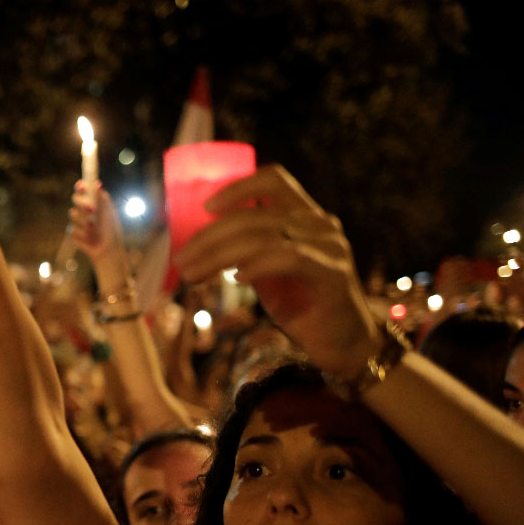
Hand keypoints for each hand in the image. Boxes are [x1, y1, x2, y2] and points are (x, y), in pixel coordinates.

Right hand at [68, 181, 123, 267]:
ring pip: (73, 213)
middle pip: (75, 199)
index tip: (83, 185)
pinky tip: (89, 238)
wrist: (108, 248)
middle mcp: (83, 210)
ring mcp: (77, 221)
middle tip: (93, 209)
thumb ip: (102, 198)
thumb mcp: (109, 211)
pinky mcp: (73, 233)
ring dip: (84, 219)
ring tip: (94, 227)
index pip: (82, 190)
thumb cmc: (110, 229)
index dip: (80, 186)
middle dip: (82, 203)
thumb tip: (97, 184)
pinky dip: (82, 233)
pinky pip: (73, 229)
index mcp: (91, 202)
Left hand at [173, 165, 378, 379]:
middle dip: (209, 237)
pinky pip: (289, 258)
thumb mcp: (266, 273)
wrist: (342, 343)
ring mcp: (329, 246)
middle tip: (181, 260)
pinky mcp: (333, 273)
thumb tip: (200, 243)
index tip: (206, 208)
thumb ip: (244, 252)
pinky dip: (258, 265)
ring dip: (219, 255)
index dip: (238, 187)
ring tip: (193, 274)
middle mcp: (319, 224)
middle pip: (254, 216)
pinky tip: (237, 279)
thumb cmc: (302, 305)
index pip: (273, 181)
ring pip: (264, 236)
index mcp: (304, 216)